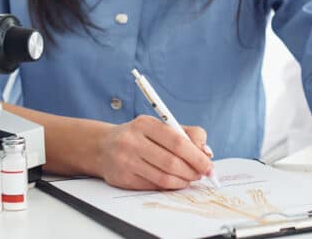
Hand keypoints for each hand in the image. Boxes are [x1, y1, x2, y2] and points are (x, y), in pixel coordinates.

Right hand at [94, 116, 213, 189]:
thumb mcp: (161, 127)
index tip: (208, 165)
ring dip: (182, 181)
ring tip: (189, 178)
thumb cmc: (140, 136)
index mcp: (145, 124)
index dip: (196, 156)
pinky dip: (169, 186)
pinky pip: (152, 187)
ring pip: (163, 178)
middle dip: (192, 171)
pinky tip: (174, 182)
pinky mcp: (122, 178)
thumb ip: (188, 135)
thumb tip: (207, 153)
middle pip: (171, 162)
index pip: (177, 141)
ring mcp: (125, 161)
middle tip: (201, 174)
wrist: (104, 147)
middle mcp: (133, 141)